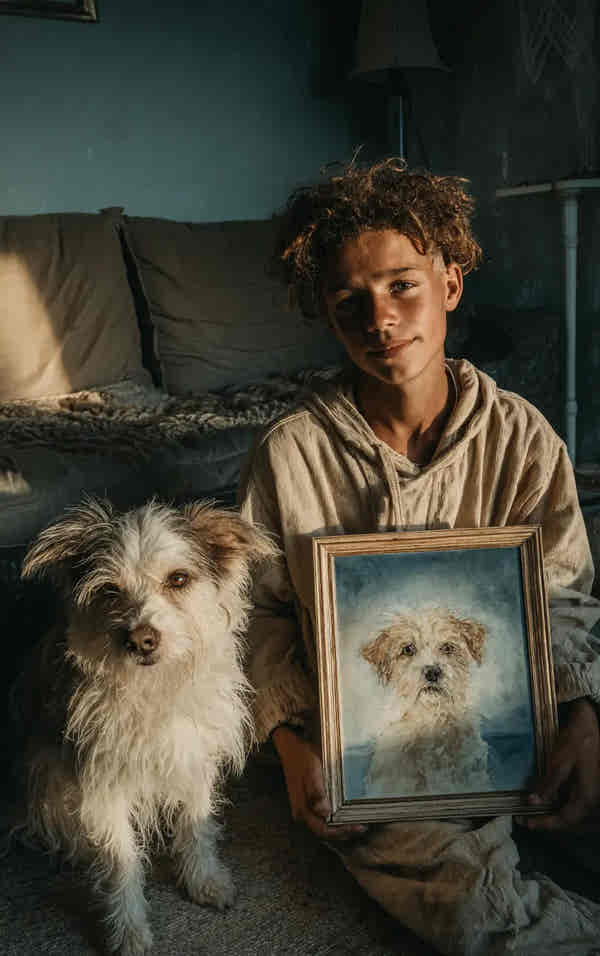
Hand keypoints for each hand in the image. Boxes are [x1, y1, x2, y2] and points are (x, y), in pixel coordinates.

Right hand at [272, 725, 367, 841]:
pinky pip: (323, 818)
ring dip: (341, 827)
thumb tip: (324, 812)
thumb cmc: (302, 759)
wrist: (291, 749)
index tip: (358, 827)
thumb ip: (316, 792)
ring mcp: (305, 809)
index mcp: (302, 809)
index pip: (323, 830)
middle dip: (344, 832)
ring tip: (357, 822)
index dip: (341, 832)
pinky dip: (336, 819)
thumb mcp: (311, 772)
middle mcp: (302, 814)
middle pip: (325, 832)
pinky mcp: (309, 804)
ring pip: (325, 826)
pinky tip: (345, 814)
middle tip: (362, 827)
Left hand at [518, 697, 599, 830]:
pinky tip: (544, 800)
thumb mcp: (559, 762)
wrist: (590, 725)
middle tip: (525, 820)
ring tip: (531, 812)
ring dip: (552, 815)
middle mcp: (591, 800)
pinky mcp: (586, 786)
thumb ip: (548, 784)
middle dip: (547, 822)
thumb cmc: (576, 742)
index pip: (564, 820)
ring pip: (570, 813)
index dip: (544, 824)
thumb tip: (533, 801)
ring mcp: (590, 793)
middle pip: (568, 820)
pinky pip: (572, 802)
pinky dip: (557, 805)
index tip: (526, 824)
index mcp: (586, 797)